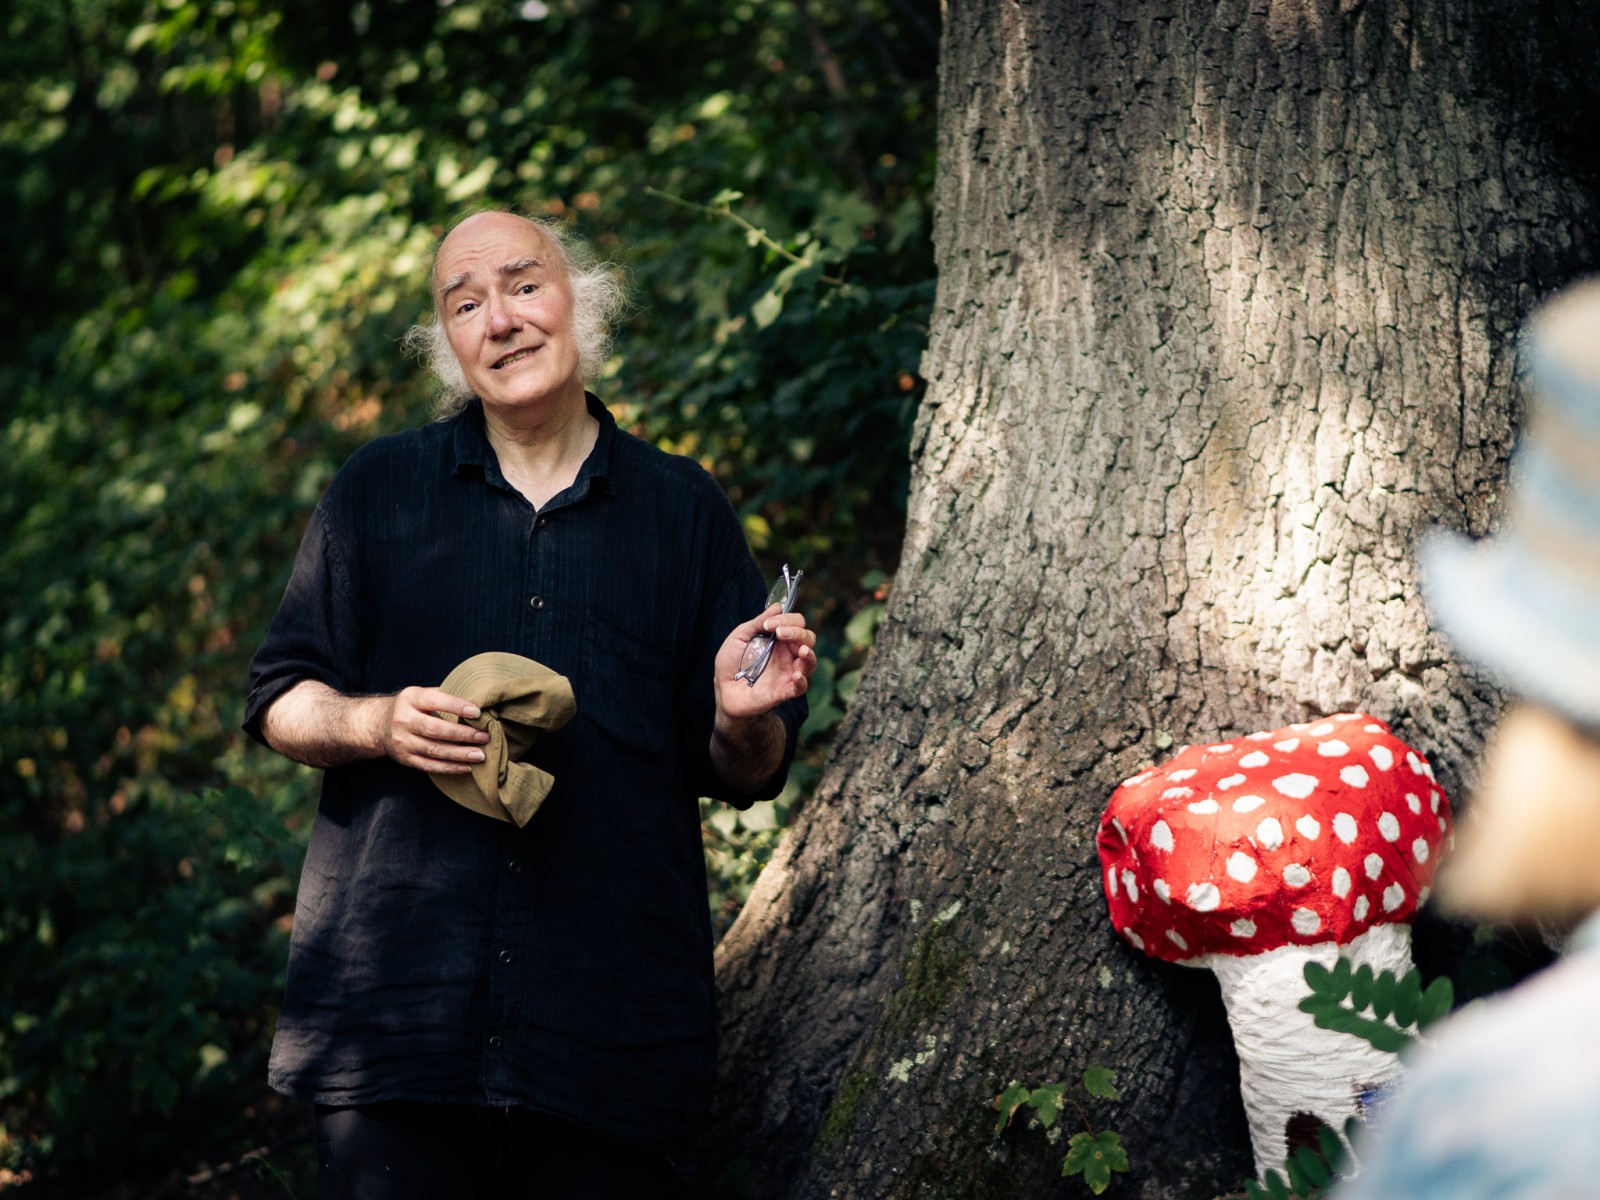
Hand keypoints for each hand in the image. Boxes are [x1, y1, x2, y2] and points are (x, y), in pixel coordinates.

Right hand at [377, 686, 490, 773]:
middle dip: (463, 734)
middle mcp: (403, 720)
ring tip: (480, 755)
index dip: (456, 706)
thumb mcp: (421, 694)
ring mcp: (403, 741)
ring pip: (434, 750)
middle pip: (435, 729)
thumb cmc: (411, 707)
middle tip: (484, 737)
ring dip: (460, 754)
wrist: (379, 725)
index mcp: (410, 699)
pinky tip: (466, 766)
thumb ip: (444, 695)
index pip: (434, 701)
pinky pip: (429, 766)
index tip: (477, 712)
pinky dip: (449, 768)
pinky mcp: (405, 759)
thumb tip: (477, 699)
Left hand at [713, 603, 816, 722]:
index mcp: (779, 639)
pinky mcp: (784, 691)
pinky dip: (802, 680)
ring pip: (810, 661)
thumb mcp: (739, 637)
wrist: (723, 690)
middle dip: (797, 632)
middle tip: (780, 633)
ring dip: (809, 654)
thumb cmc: (731, 663)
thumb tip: (778, 606)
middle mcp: (787, 654)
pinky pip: (801, 687)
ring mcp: (788, 672)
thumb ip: (757, 623)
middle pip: (808, 638)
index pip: (796, 623)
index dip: (787, 619)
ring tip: (801, 650)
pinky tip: (796, 675)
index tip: (768, 624)